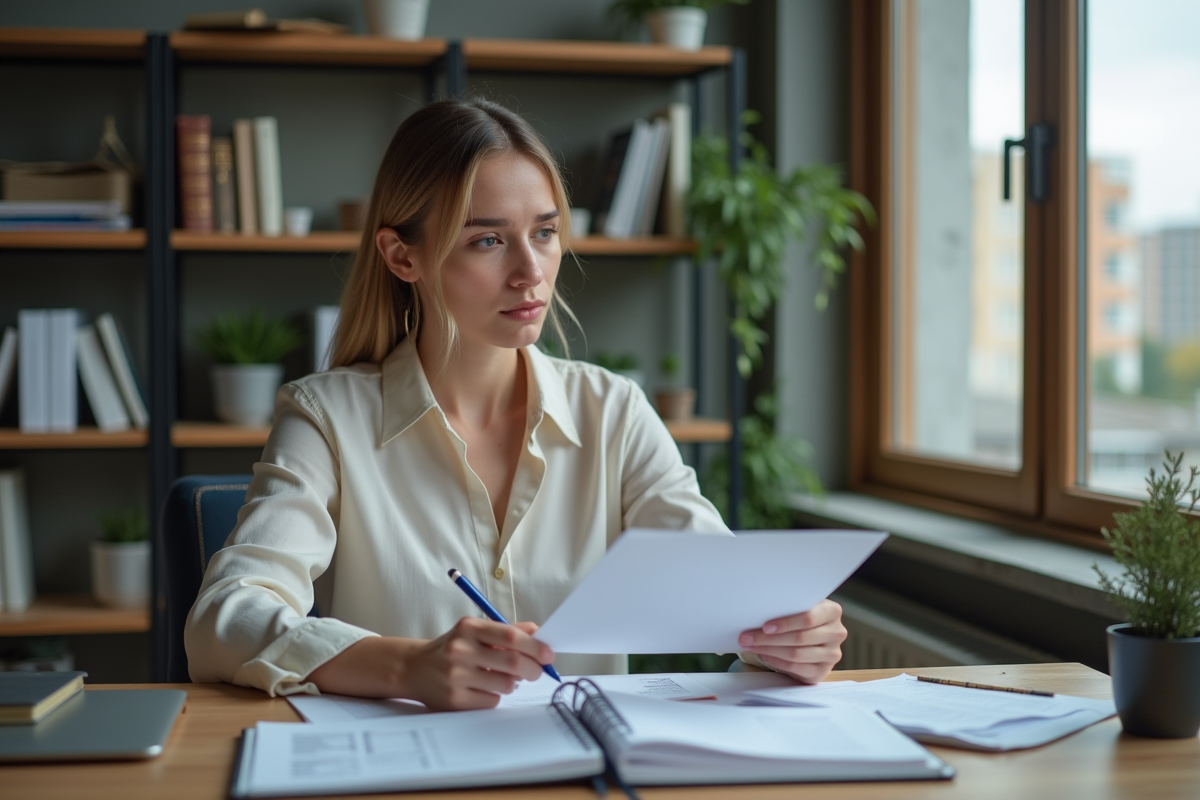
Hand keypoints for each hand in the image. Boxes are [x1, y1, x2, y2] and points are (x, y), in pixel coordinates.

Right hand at [402, 618, 553, 710]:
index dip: (535, 646)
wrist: (413, 668)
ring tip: (503, 678)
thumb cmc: (451, 648)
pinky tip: (484, 688)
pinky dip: (496, 696)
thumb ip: (506, 631)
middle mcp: (461, 649)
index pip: (510, 636)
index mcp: (468, 627)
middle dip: (533, 669)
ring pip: (506, 684)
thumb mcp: (474, 631)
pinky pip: (492, 700)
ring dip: (513, 683)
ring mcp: (456, 676)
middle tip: (537, 672)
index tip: (548, 654)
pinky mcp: (454, 699)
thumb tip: (538, 632)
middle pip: (513, 662)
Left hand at [737, 599, 846, 682]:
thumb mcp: (799, 607)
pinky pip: (796, 668)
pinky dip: (777, 662)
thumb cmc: (801, 617)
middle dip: (769, 639)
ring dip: (769, 650)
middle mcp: (836, 633)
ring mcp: (832, 654)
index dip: (786, 623)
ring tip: (751, 646)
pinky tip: (764, 655)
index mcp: (832, 611)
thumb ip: (787, 607)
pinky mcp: (823, 671)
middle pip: (800, 638)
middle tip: (747, 638)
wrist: (812, 634)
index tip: (765, 626)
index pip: (808, 618)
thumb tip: (757, 613)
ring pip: (796, 654)